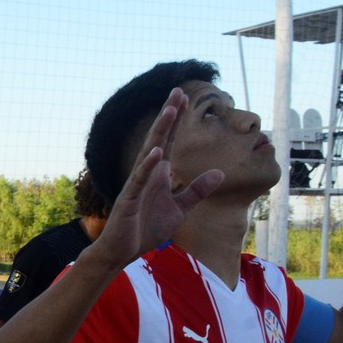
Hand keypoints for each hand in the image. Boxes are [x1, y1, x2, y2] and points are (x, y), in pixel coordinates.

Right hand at [92, 88, 223, 269]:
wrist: (122, 251)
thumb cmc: (146, 229)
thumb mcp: (180, 209)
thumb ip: (197, 190)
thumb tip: (220, 172)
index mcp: (159, 173)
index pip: (169, 140)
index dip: (176, 120)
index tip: (184, 98)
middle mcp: (147, 173)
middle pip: (159, 138)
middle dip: (169, 115)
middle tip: (178, 91)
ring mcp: (137, 184)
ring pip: (149, 152)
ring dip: (160, 132)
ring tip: (170, 112)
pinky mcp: (129, 199)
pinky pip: (140, 180)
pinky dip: (148, 165)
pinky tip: (157, 151)